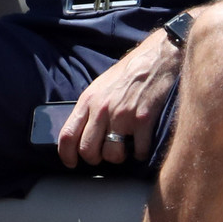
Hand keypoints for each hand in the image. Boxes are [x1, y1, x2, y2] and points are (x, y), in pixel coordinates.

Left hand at [57, 32, 181, 168]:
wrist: (156, 59)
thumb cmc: (128, 73)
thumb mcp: (100, 86)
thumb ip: (90, 108)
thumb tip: (82, 133)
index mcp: (88, 100)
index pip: (67, 134)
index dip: (66, 155)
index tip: (71, 163)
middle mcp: (102, 109)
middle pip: (88, 150)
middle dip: (95, 159)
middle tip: (104, 155)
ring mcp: (123, 115)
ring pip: (112, 155)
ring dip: (119, 157)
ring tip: (124, 149)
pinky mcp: (143, 120)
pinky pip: (137, 151)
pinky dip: (140, 153)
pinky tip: (141, 144)